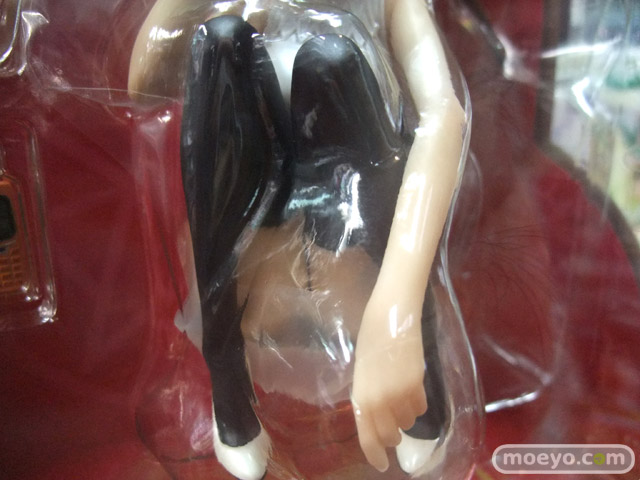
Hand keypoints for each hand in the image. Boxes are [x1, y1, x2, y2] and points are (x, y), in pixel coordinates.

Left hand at [351, 297, 426, 471]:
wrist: (389, 317)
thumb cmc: (370, 340)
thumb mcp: (362, 373)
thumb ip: (367, 398)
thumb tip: (374, 418)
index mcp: (360, 397)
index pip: (368, 437)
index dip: (375, 455)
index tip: (381, 464)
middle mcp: (378, 401)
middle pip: (390, 435)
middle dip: (392, 436)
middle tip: (394, 429)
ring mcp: (398, 393)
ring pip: (408, 422)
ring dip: (404, 416)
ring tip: (400, 397)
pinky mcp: (416, 384)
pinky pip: (421, 408)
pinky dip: (417, 404)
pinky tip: (411, 389)